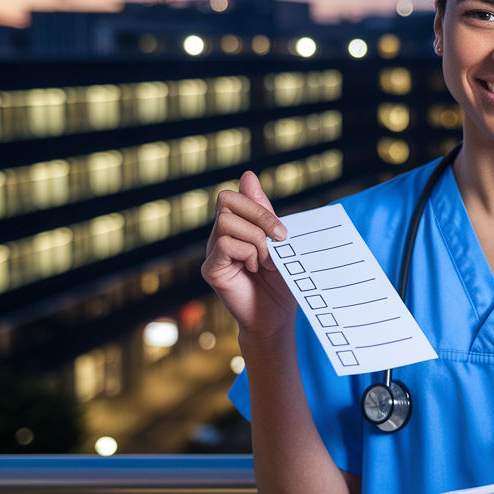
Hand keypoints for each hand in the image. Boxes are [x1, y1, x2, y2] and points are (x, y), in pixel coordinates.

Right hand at [201, 171, 297, 337]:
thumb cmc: (281, 281)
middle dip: (259, 216)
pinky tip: (254, 270)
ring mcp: (213, 252)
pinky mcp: (210, 269)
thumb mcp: (280, 242)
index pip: (233, 196)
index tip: (282, 231)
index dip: (257, 205)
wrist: (277, 318)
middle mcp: (220, 236)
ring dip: (256, 239)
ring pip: (226, 222)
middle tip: (280, 241)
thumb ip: (264, 212)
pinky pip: (224, 244)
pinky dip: (247, 253)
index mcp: (237, 227)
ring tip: (266, 261)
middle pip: (226, 200)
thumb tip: (248, 175)